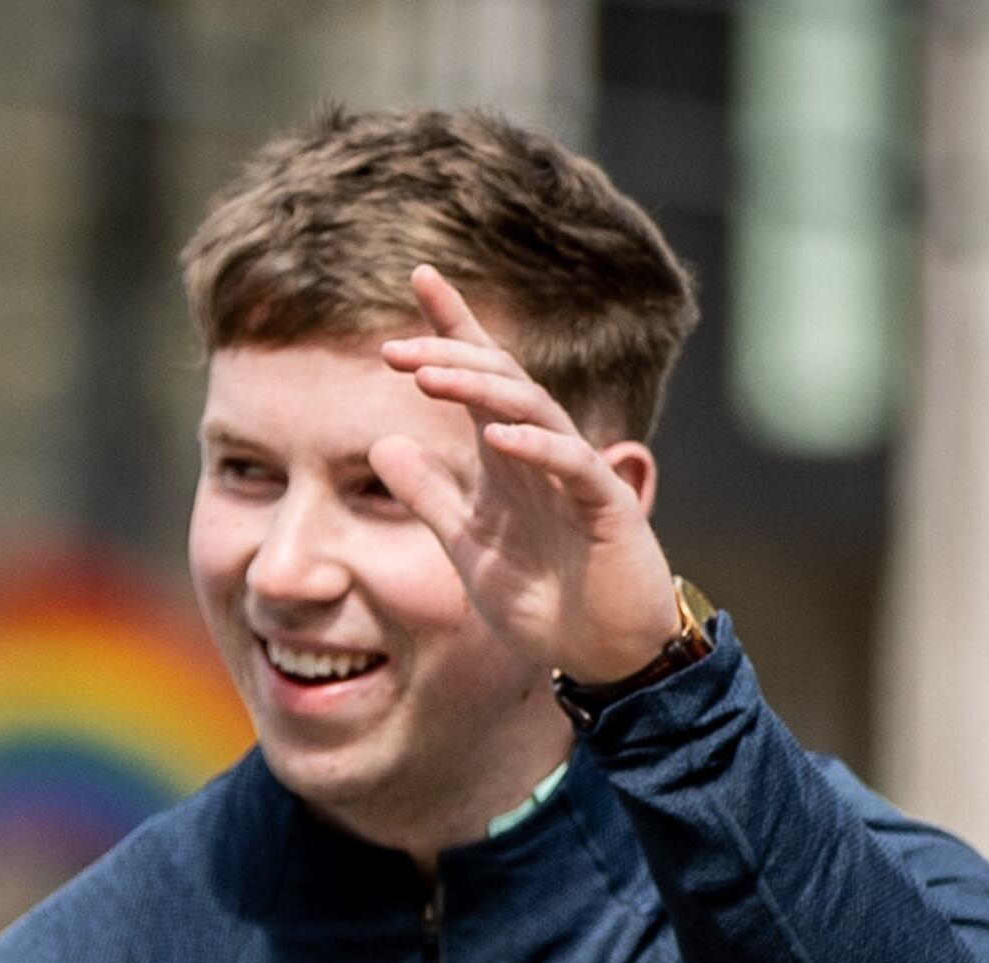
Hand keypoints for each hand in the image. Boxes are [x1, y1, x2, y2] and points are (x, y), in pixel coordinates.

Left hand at [372, 264, 679, 681]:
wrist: (604, 657)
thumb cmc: (546, 602)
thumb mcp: (468, 548)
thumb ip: (429, 498)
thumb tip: (381, 445)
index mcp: (508, 458)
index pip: (479, 377)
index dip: (451, 327)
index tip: (418, 278)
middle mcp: (543, 453)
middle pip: (499, 379)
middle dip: (449, 354)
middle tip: (393, 349)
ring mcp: (578, 475)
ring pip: (532, 408)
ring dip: (480, 389)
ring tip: (429, 376)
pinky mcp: (607, 508)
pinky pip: (574, 464)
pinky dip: (536, 447)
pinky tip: (498, 436)